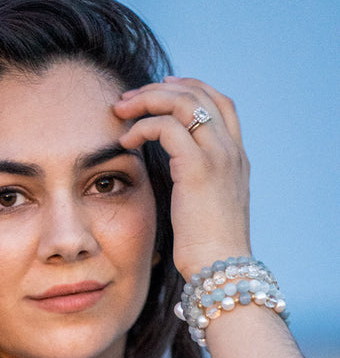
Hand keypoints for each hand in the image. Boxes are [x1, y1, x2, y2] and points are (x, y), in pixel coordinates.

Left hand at [114, 78, 250, 280]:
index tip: (161, 89)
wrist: (220, 268)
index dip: (191, 88)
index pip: (219, 102)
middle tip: (129, 98)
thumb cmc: (208, 250)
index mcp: (236, 157)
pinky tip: (126, 142)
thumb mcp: (209, 209)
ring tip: (121, 112)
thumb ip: (199, 184)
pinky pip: (166, 128)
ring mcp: (217, 156)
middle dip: (160, 89)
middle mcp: (230, 150)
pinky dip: (142, 127)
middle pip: (198, 94)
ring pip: (181, 103)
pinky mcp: (197, 169)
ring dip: (146, 101)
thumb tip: (179, 180)